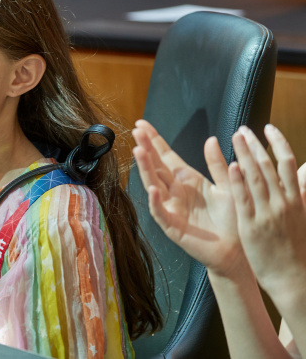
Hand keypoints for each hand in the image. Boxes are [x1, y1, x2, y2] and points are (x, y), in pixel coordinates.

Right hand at [132, 120, 245, 276]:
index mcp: (188, 180)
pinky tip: (153, 189)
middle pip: (156, 167)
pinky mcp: (173, 226)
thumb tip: (211, 139)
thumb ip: (217, 165)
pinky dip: (156, 202)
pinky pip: (161, 212)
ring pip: (154, 185)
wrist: (238, 250)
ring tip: (139, 152)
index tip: (142, 124)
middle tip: (136, 131)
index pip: (166, 156)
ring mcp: (171, 208)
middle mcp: (175, 191)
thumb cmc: (233, 219)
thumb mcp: (229, 186)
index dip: (154, 141)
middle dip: (146, 149)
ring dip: (146, 169)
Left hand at [228, 126, 305, 302]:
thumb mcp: (303, 216)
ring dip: (245, 154)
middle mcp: (283, 203)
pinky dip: (238, 181)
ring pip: (256, 177)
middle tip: (243, 129)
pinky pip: (244, 199)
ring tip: (235, 137)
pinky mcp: (252, 226)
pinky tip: (231, 165)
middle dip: (256, 144)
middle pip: (269, 166)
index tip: (268, 127)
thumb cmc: (297, 248)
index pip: (288, 163)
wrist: (294, 279)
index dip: (278, 142)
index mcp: (296, 199)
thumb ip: (304, 191)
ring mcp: (267, 213)